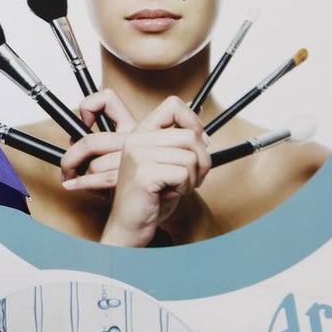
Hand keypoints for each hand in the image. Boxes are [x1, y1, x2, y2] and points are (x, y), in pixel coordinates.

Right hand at [61, 94, 211, 246]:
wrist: (130, 226)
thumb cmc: (150, 198)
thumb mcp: (168, 163)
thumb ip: (180, 139)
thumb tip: (201, 109)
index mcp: (140, 134)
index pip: (173, 105)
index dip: (194, 121)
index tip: (198, 142)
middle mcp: (135, 141)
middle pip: (190, 135)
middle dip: (201, 160)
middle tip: (189, 177)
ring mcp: (137, 156)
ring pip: (191, 156)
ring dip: (192, 178)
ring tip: (176, 187)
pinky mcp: (143, 173)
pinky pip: (184, 173)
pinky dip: (184, 188)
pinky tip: (169, 194)